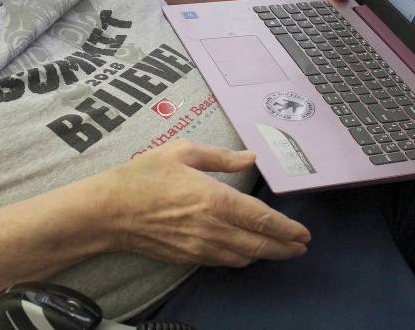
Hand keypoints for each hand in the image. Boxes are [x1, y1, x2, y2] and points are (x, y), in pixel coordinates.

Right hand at [100, 140, 309, 267]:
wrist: (110, 211)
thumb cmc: (143, 177)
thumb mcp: (182, 152)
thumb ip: (221, 156)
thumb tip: (250, 157)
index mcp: (215, 199)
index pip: (263, 219)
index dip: (288, 229)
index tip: (304, 233)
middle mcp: (213, 228)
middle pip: (261, 245)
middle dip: (286, 248)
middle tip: (302, 247)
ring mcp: (201, 247)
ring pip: (245, 257)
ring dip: (266, 255)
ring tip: (280, 249)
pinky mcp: (188, 257)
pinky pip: (224, 262)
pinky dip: (242, 258)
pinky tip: (246, 252)